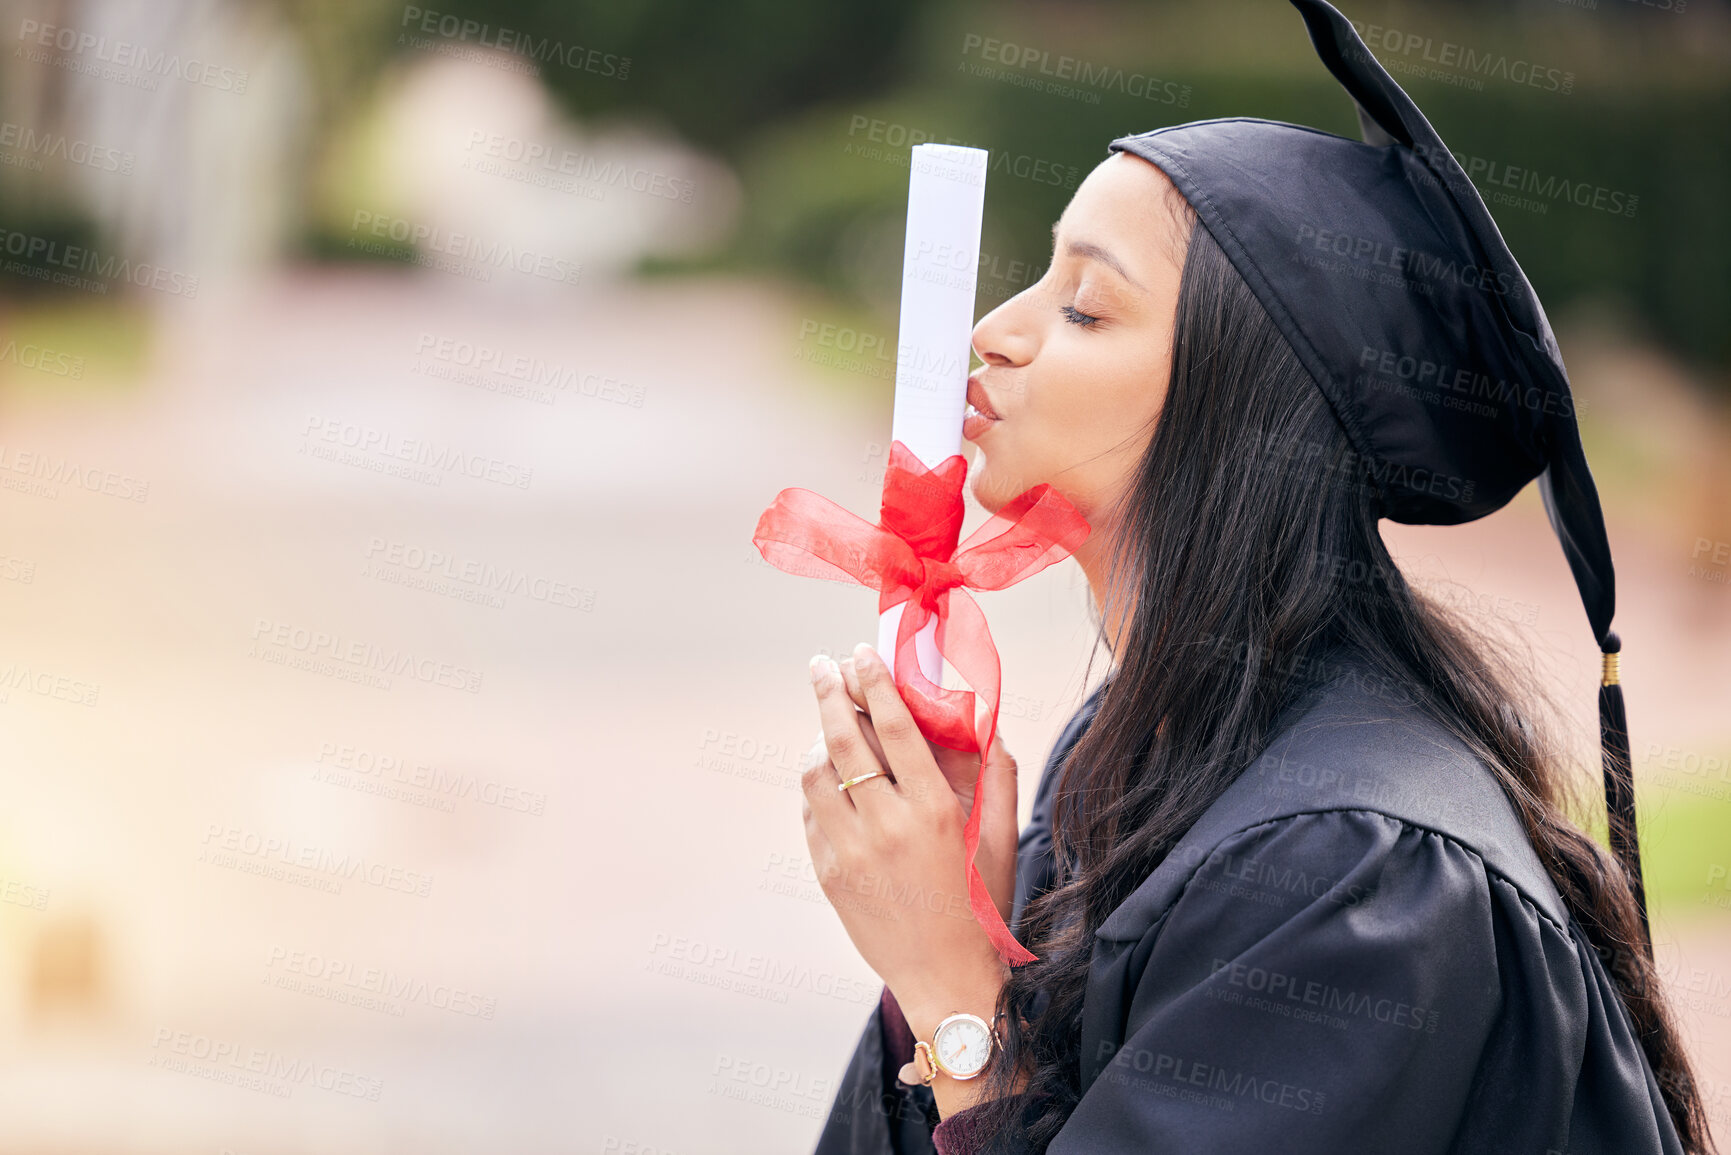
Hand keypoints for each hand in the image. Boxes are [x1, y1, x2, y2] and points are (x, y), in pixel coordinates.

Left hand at [825, 655, 1019, 925]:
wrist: (945, 978)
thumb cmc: (980, 904)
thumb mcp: (1000, 839)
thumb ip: (996, 776)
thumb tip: (985, 721)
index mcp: (933, 811)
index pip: (893, 728)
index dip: (874, 681)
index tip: (860, 651)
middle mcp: (887, 827)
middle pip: (842, 739)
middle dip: (829, 691)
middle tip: (822, 664)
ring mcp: (850, 852)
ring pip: (814, 774)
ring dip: (816, 740)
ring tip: (828, 724)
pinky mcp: (828, 874)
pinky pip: (809, 814)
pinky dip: (816, 787)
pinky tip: (830, 777)